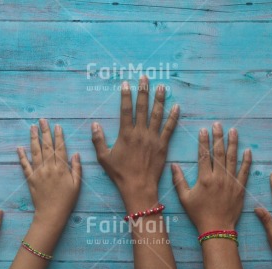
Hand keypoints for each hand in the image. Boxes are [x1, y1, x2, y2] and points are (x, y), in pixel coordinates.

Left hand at [17, 119, 81, 227]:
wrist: (51, 213)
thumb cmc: (67, 200)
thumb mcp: (77, 184)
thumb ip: (77, 168)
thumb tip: (76, 153)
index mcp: (61, 168)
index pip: (59, 148)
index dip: (58, 136)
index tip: (57, 126)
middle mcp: (49, 167)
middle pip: (46, 146)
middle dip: (44, 132)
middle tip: (42, 120)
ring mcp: (38, 172)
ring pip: (35, 152)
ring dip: (33, 138)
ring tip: (32, 127)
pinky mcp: (30, 179)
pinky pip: (25, 165)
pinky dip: (21, 156)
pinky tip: (19, 147)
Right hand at [91, 77, 178, 211]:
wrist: (138, 186)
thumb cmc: (120, 174)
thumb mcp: (103, 158)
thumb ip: (98, 140)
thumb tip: (95, 124)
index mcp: (126, 134)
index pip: (126, 110)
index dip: (126, 96)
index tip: (126, 84)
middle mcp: (140, 133)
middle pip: (142, 107)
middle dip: (143, 91)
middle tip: (145, 77)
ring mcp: (153, 138)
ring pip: (157, 114)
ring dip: (159, 99)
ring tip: (162, 86)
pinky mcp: (163, 145)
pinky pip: (169, 128)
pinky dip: (173, 117)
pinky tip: (177, 106)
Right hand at [171, 123, 251, 231]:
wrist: (217, 228)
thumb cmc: (199, 214)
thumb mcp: (184, 198)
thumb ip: (179, 180)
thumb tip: (173, 164)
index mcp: (204, 178)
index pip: (204, 155)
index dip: (203, 141)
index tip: (203, 130)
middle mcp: (218, 177)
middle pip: (218, 153)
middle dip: (218, 137)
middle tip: (218, 125)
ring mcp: (231, 182)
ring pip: (232, 158)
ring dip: (233, 143)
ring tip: (233, 131)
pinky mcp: (240, 188)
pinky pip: (245, 171)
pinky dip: (247, 161)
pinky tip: (248, 150)